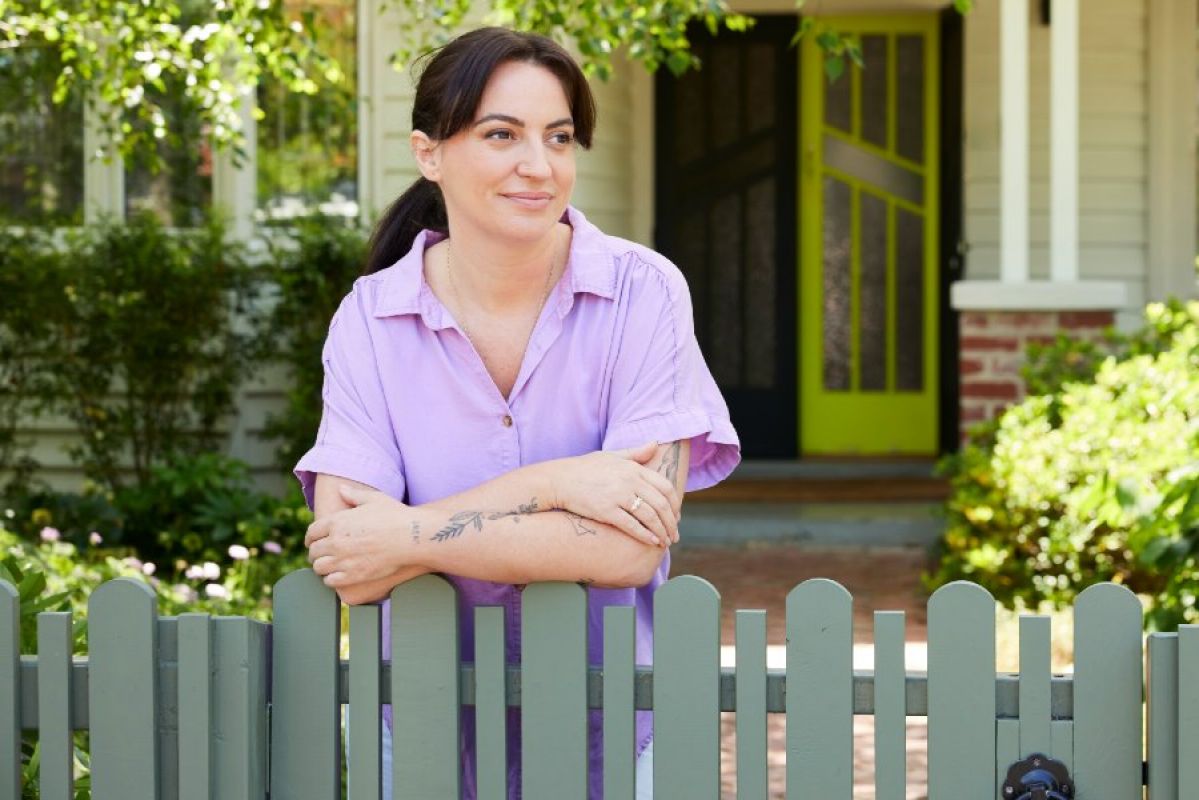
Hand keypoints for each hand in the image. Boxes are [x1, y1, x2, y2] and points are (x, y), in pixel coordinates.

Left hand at [305, 484, 423, 595]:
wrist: (412, 537)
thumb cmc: (395, 516)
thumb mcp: (374, 499)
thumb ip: (353, 495)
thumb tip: (340, 488)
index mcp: (337, 521)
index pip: (312, 532)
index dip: (311, 538)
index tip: (313, 541)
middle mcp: (336, 541)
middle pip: (313, 551)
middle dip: (316, 553)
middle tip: (321, 555)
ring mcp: (343, 560)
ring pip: (319, 568)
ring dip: (322, 567)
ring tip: (328, 567)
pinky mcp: (353, 575)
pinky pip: (330, 581)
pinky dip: (331, 579)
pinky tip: (338, 576)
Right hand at [550, 442, 681, 546]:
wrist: (560, 480)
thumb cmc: (586, 468)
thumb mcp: (612, 456)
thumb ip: (636, 453)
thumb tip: (656, 444)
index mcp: (633, 468)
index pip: (665, 487)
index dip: (674, 504)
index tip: (676, 516)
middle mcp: (629, 481)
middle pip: (661, 504)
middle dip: (671, 522)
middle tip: (674, 534)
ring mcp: (618, 496)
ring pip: (649, 517)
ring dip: (661, 531)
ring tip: (665, 542)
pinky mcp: (606, 511)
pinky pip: (632, 526)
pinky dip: (645, 535)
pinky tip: (652, 542)